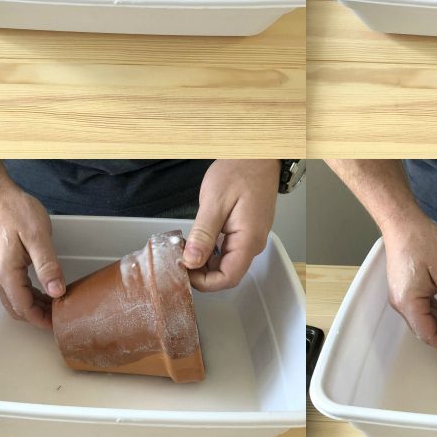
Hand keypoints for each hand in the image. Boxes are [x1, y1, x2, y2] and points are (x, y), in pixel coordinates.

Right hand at [0, 179, 65, 328]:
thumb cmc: (16, 211)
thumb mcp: (38, 237)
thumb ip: (48, 265)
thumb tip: (57, 291)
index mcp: (6, 272)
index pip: (23, 307)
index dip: (40, 319)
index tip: (58, 325)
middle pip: (17, 307)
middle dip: (38, 316)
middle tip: (62, 316)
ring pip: (15, 298)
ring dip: (35, 305)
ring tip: (57, 305)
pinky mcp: (2, 262)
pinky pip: (15, 286)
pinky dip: (30, 293)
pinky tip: (46, 289)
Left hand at [183, 160, 278, 290]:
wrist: (257, 154)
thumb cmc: (240, 171)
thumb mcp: (215, 202)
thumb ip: (203, 235)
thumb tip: (191, 261)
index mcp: (248, 240)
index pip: (228, 278)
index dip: (203, 282)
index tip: (183, 270)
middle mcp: (253, 243)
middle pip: (227, 273)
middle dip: (201, 273)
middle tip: (178, 258)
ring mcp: (251, 237)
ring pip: (226, 263)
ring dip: (204, 261)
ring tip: (184, 247)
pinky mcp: (247, 230)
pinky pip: (229, 250)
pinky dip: (211, 250)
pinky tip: (197, 239)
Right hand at [381, 214, 436, 350]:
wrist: (403, 222)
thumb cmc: (422, 241)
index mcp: (409, 302)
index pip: (428, 335)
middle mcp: (400, 302)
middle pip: (423, 329)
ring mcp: (399, 295)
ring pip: (421, 319)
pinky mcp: (402, 287)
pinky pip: (418, 307)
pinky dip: (434, 312)